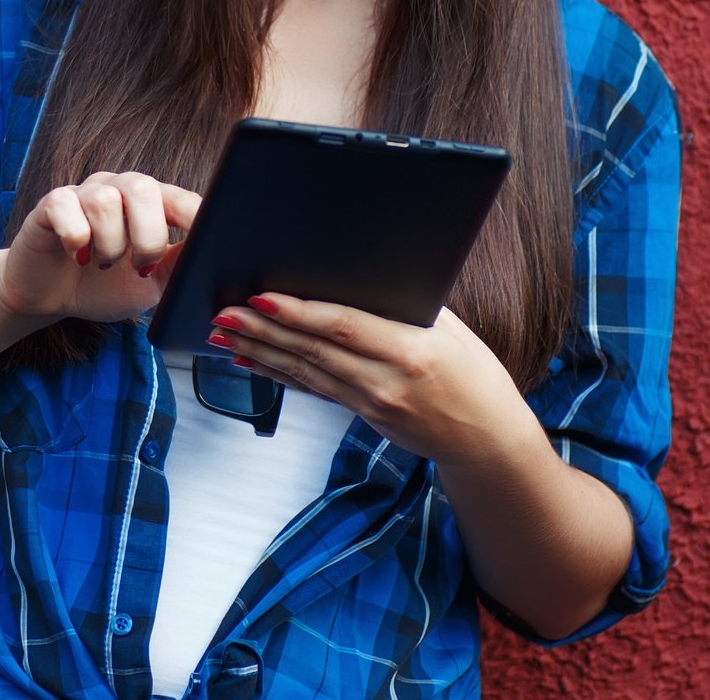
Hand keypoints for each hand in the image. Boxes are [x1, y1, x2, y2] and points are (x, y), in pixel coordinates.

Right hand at [0, 171, 201, 322]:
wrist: (52, 296)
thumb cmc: (104, 286)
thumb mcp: (151, 285)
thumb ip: (180, 267)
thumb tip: (215, 256)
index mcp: (150, 205)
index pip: (180, 197)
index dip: (193, 213)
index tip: (205, 236)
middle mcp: (118, 190)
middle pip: (142, 187)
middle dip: (146, 236)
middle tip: (140, 268)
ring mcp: (83, 194)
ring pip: (103, 200)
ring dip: (108, 244)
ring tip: (103, 263)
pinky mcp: (50, 204)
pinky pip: (65, 206)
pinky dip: (76, 238)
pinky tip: (77, 256)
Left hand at [209, 294, 536, 466]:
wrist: (487, 439)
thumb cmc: (475, 375)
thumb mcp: (451, 330)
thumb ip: (407, 305)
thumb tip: (360, 270)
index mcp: (411, 351)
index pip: (343, 326)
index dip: (298, 313)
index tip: (261, 298)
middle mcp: (385, 380)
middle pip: (313, 350)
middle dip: (262, 330)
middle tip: (223, 312)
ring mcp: (370, 403)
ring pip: (305, 371)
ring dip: (260, 351)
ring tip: (223, 332)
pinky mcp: (362, 415)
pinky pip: (314, 389)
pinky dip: (278, 373)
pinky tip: (250, 360)